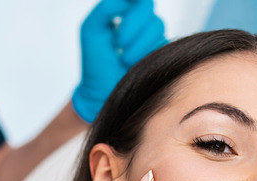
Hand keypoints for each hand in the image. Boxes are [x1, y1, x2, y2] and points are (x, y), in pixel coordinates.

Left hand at [72, 0, 166, 122]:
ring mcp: (154, 39)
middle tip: (118, 43)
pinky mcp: (164, 55)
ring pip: (156, 26)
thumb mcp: (92, 29)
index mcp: (124, 13)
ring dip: (138, 44)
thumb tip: (128, 0)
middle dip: (131, 25)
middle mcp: (142, 23)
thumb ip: (107, 8)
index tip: (120, 20)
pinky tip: (134, 65)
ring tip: (124, 60)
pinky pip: (163, 45)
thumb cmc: (96, 63)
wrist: (104, 94)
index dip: (134, 5)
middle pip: (147, 7)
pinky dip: (147, 54)